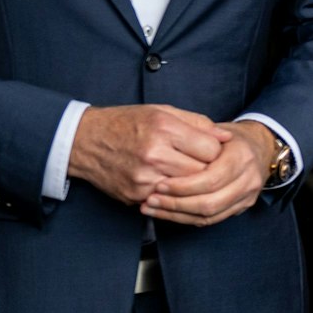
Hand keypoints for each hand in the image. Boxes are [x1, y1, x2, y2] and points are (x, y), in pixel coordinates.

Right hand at [68, 104, 229, 204]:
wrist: (85, 141)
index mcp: (164, 129)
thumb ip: (198, 123)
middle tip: (205, 165)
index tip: (211, 150)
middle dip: (208, 169)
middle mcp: (154, 155)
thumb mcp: (163, 111)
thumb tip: (226, 137)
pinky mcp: (136, 195)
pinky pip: (168, 200)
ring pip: (188, 190)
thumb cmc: (127, 122)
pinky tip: (170, 184)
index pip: (211, 149)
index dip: (216, 151)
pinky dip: (173, 194)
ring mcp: (144, 178)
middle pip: (203, 172)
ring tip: (188, 173)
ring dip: (193, 184)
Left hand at [141, 121, 274, 226]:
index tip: (160, 184)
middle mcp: (249, 178)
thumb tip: (167, 152)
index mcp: (242, 156)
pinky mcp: (241, 207)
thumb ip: (194, 138)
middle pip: (210, 202)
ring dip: (178, 215)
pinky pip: (211, 220)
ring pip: (210, 215)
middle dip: (178, 203)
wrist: (258, 147)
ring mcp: (247, 196)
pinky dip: (186, 219)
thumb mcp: (212, 129)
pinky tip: (166, 213)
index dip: (184, 186)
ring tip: (152, 208)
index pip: (211, 179)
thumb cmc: (228, 138)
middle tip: (152, 199)